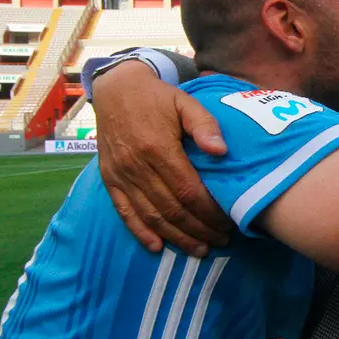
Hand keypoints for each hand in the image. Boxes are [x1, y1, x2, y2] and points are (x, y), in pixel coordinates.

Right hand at [93, 61, 233, 255]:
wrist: (115, 90)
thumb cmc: (157, 98)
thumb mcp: (185, 102)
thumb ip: (205, 125)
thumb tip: (222, 151)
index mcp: (158, 147)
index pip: (188, 190)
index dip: (209, 212)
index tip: (228, 222)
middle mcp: (136, 166)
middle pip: (171, 209)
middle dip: (199, 229)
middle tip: (222, 240)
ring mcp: (121, 175)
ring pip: (151, 216)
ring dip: (176, 237)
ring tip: (200, 249)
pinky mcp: (109, 180)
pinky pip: (124, 212)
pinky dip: (140, 232)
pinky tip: (158, 247)